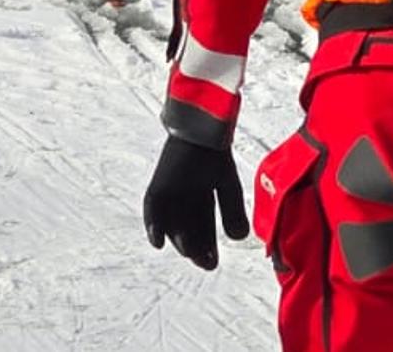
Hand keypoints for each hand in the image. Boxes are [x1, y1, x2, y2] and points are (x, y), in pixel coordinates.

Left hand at [143, 135, 248, 269]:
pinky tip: (157, 243)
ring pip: (171, 224)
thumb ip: (233, 211)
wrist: (201, 129)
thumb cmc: (214, 153)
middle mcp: (183, 198)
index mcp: (201, 196)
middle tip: (206, 263)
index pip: (203, 228)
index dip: (207, 246)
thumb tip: (240, 239)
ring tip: (190, 253)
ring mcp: (169, 193)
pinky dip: (153, 227)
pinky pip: (152, 210)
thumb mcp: (228, 186)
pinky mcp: (158, 187)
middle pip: (188, 230)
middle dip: (196, 248)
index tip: (213, 263)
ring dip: (179, 240)